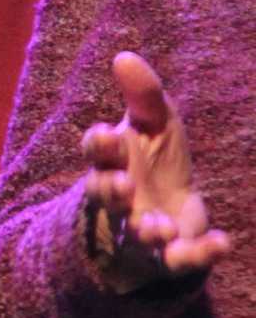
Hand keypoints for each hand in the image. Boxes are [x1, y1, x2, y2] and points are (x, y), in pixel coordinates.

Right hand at [80, 52, 229, 286]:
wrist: (164, 212)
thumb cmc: (152, 161)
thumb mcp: (153, 124)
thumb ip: (143, 95)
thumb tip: (123, 56)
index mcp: (112, 162)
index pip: (95, 152)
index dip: (99, 145)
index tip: (108, 136)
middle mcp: (119, 199)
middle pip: (103, 197)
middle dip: (110, 192)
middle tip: (123, 186)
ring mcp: (140, 230)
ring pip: (134, 235)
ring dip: (146, 232)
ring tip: (160, 229)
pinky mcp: (167, 256)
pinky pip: (178, 261)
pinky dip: (198, 255)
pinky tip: (222, 243)